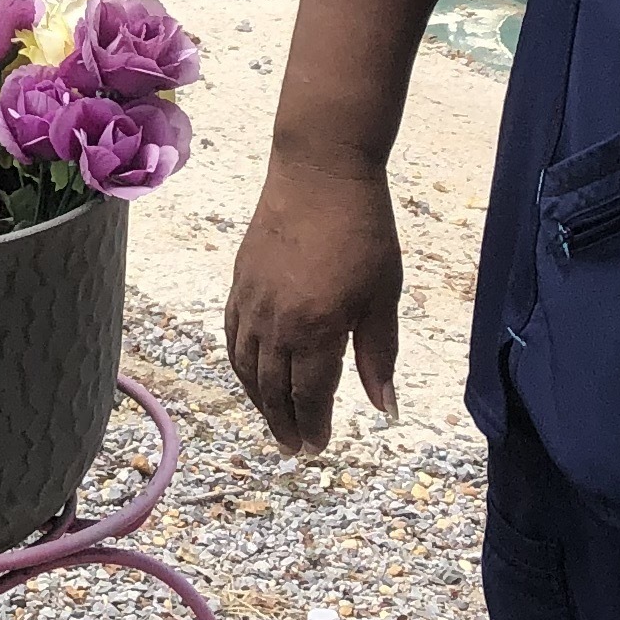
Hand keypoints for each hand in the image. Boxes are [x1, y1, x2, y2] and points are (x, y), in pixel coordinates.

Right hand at [225, 150, 401, 454]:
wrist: (320, 171)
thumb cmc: (363, 230)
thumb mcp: (383, 295)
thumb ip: (380, 354)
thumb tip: (386, 408)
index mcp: (317, 329)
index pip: (310, 394)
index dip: (314, 425)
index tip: (319, 448)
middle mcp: (276, 323)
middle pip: (273, 389)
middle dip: (284, 423)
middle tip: (295, 448)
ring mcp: (252, 302)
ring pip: (247, 367)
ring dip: (259, 401)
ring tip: (273, 421)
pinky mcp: (240, 282)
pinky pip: (232, 336)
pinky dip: (240, 364)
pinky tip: (250, 374)